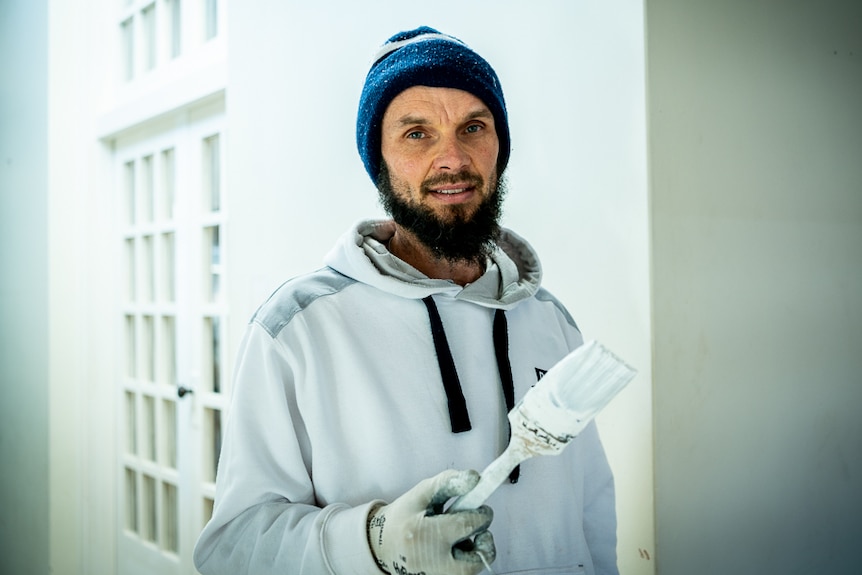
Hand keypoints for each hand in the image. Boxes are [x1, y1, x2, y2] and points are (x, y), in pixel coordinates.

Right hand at [367, 469, 495, 574]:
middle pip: (478, 557)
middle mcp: (431, 563)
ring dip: (473, 551)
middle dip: (483, 537)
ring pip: (473, 568)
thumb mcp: (421, 494)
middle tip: (474, 525)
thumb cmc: (403, 517)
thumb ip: (448, 483)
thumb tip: (475, 478)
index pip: (467, 525)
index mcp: (424, 534)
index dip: (481, 514)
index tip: (481, 508)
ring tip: (457, 539)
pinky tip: (449, 551)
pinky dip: (463, 561)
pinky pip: (462, 573)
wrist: (382, 547)